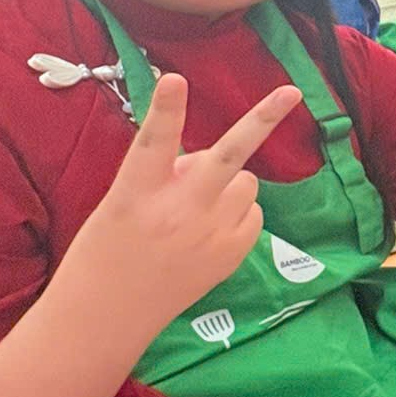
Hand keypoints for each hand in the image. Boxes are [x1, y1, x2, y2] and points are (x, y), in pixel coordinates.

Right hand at [65, 74, 303, 336]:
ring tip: (196, 207)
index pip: (152, 143)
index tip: (176, 78)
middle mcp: (176, 212)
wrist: (104, 318)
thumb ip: (162, 176)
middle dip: (263, 119)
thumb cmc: (103, 250)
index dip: (166, 110)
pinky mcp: (230, 256)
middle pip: (228, 156)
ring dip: (229, 182)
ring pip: (245, 181)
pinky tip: (208, 231)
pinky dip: (237, 212)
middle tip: (291, 91)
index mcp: (135, 193)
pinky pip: (253, 213)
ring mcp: (208, 236)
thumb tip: (205, 160)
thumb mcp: (118, 203)